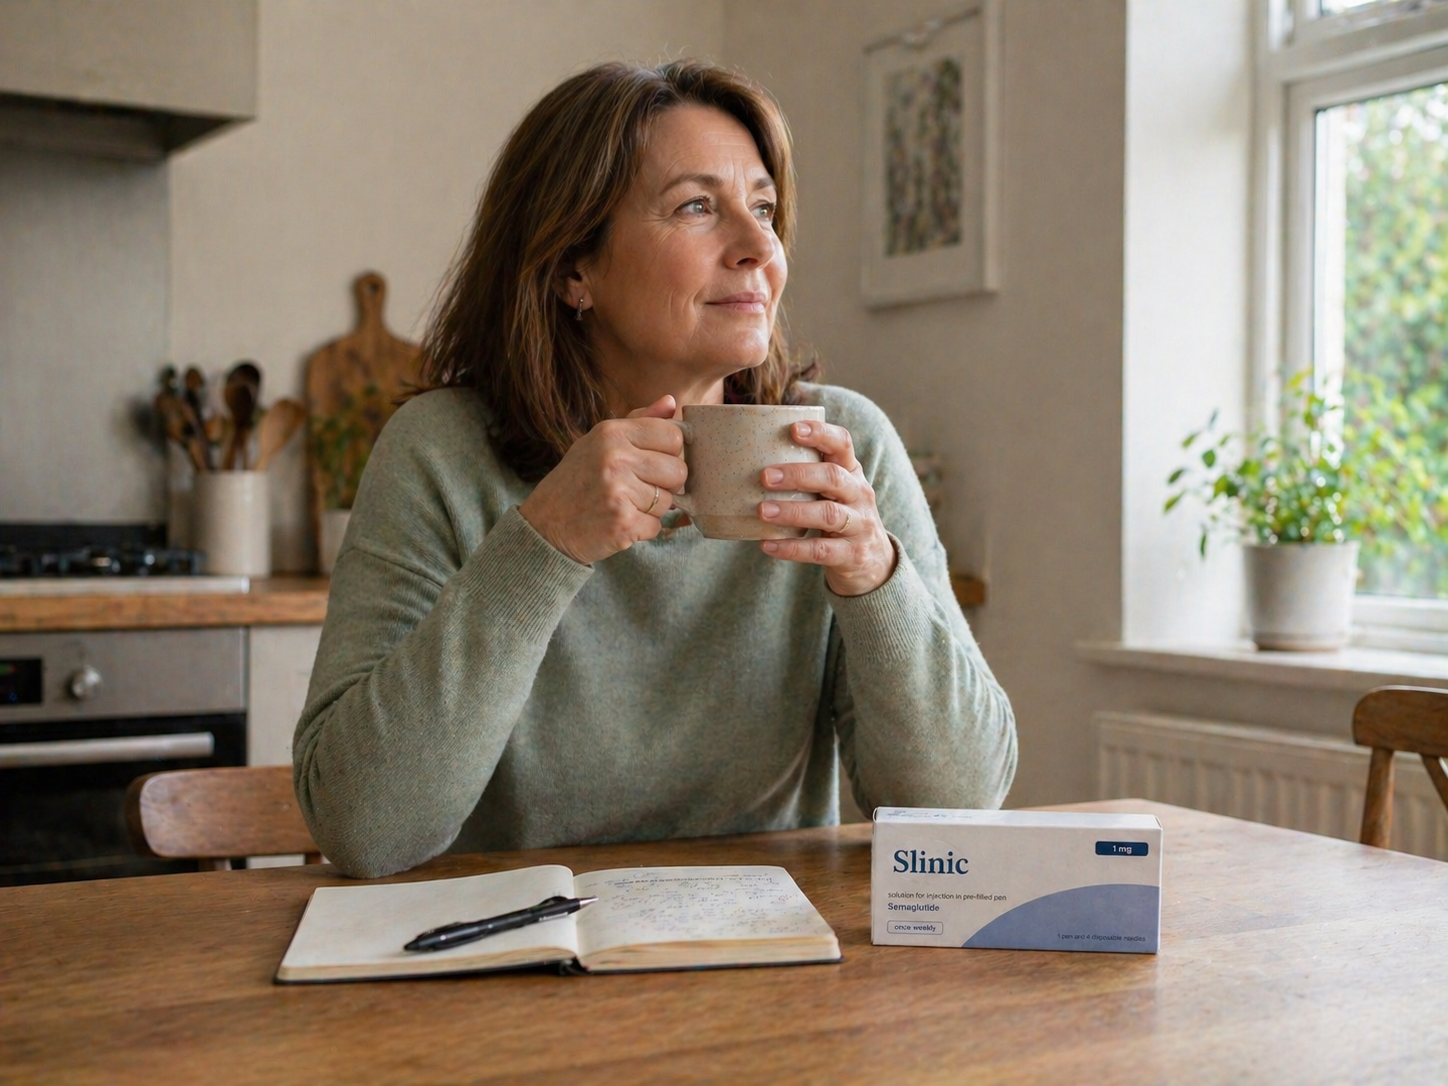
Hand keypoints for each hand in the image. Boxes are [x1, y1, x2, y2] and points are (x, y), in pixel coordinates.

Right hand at [518, 396, 684, 564]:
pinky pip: (656, 526)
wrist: (544, 526)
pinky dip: (642, 529)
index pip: (673, 435)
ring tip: (623, 505)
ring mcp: (619, 491)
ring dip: (652, 509)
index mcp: (612, 432)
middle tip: (637, 488)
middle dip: (665, 484)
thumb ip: (639, 421)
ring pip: (669, 501)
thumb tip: (671, 402)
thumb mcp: (600, 442)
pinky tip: (619, 522)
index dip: (669, 453)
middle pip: (678, 470)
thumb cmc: (577, 481)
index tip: (652, 462)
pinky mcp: (623, 523)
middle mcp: (615, 458)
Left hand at [757, 419, 896, 595]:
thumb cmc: (840, 516)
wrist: (874, 563)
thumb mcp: (833, 492)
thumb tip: (748, 458)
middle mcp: (860, 494)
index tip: (793, 429)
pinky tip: (767, 545)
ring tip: (762, 511)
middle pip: (833, 478)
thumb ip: (806, 475)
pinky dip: (792, 548)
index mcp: (851, 472)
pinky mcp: (852, 555)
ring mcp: (860, 525)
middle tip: (765, 476)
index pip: (843, 444)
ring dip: (793, 512)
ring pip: (828, 514)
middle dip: (798, 475)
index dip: (821, 433)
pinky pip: (820, 550)